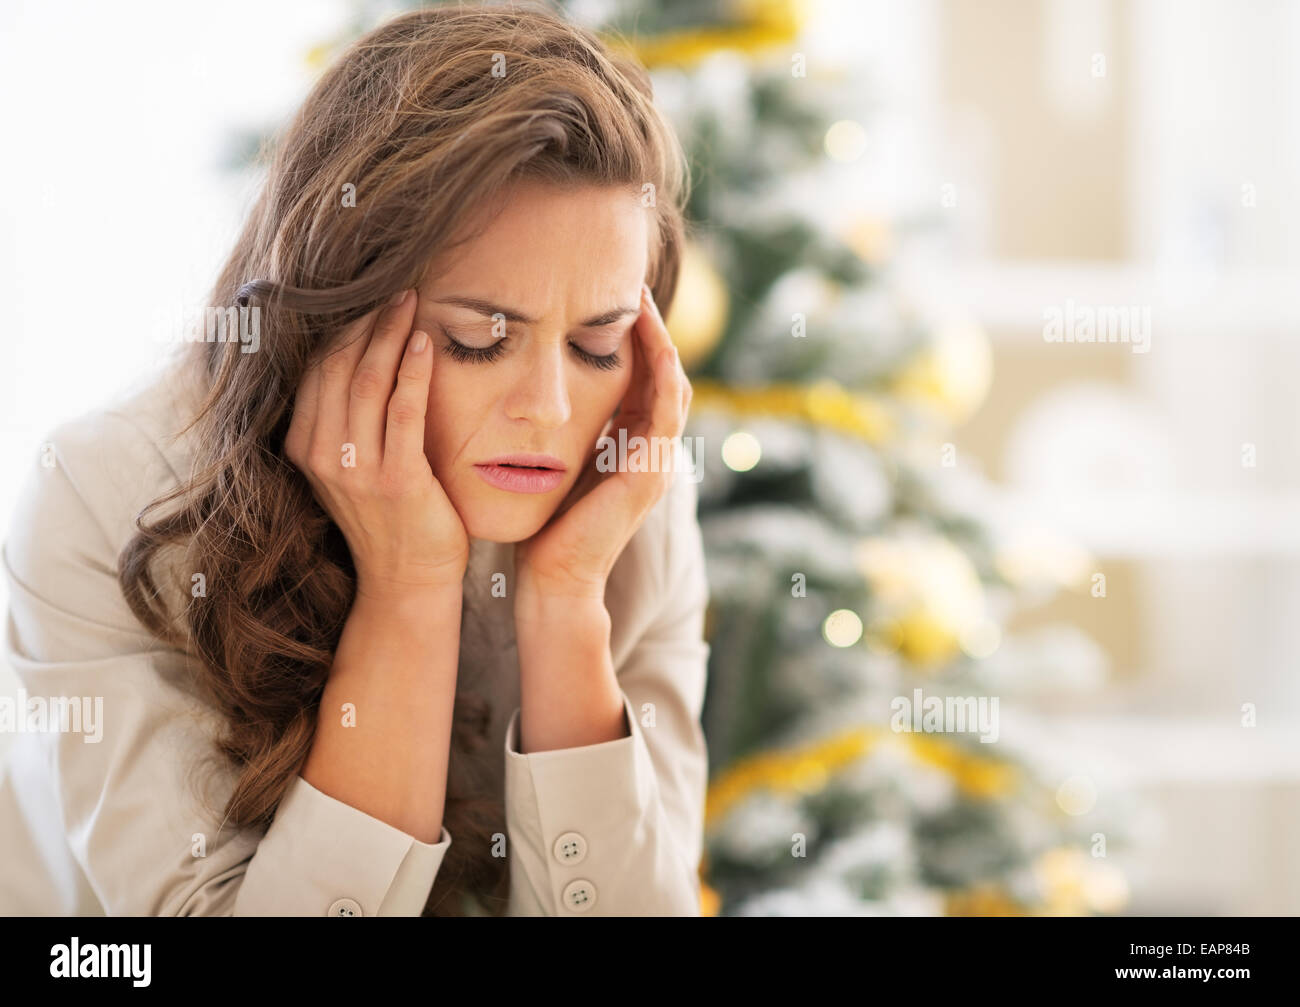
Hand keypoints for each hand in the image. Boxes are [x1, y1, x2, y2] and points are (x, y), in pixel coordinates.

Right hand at [284, 289, 468, 599]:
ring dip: (389, 335)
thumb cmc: (389, 516)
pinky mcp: (396, 480)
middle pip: (337, 366)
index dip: (342, 327)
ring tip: (411, 302)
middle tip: (395, 287)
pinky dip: (412, 372)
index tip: (368, 296)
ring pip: (366, 382)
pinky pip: (402, 412)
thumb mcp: (351, 465)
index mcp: (304, 446)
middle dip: (366, 321)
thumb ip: (344, 419)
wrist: (408, 579)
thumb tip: (356, 356)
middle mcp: (321, 456)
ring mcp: (355, 470)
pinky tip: (425, 344)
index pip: (316, 369)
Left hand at [515, 283, 692, 603]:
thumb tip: (544, 389)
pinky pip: (666, 405)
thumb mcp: (560, 462)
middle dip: (653, 330)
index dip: (637, 340)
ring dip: (660, 339)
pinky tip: (645, 337)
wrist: (555, 576)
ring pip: (673, 383)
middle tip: (635, 284)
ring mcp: (658, 460)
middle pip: (665, 375)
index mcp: (633, 448)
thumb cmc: (547, 524)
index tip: (615, 300)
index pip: (646, 381)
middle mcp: (654, 451)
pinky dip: (660, 368)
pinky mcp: (651, 469)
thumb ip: (569, 431)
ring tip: (641, 299)